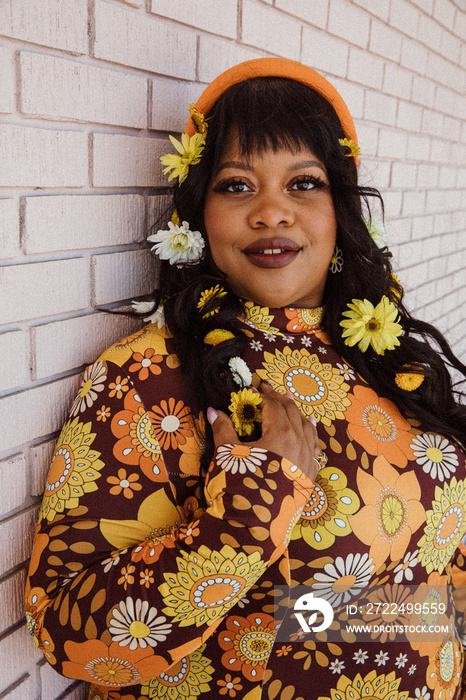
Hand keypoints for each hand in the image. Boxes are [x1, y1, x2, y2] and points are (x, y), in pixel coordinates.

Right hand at [207, 381, 321, 481]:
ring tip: (290, 406)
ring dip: (297, 415)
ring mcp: (306, 463)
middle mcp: (299, 445)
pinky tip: (308, 433)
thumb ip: (223, 429)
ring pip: (308, 430)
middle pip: (293, 414)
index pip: (274, 406)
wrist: (247, 527)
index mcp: (280, 435)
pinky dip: (310, 437)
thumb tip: (213, 411)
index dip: (263, 396)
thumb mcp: (225, 454)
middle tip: (268, 393)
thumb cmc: (236, 486)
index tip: (253, 391)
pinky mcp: (308, 479)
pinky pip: (314, 450)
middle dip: (280, 401)